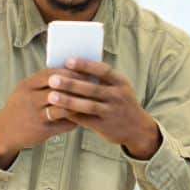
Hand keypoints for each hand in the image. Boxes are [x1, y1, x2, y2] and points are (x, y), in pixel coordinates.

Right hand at [0, 68, 83, 168]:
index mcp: (27, 85)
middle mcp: (30, 98)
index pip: (52, 74)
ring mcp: (35, 115)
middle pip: (58, 89)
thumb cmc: (21, 106)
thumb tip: (71, 72)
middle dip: (77, 87)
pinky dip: (74, 120)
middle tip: (92, 86)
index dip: (70, 72)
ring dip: (78, 104)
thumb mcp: (26, 90)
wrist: (5, 131)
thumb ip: (44, 82)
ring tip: (90, 102)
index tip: (84, 72)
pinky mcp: (40, 130)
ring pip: (62, 107)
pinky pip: (62, 123)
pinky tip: (83, 118)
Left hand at [46, 58, 161, 159]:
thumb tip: (74, 67)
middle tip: (52, 79)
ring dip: (68, 100)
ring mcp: (111, 112)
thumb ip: (102, 79)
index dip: (85, 65)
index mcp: (121, 82)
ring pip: (87, 105)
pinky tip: (58, 110)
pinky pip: (85, 119)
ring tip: (51, 96)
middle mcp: (117, 96)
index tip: (67, 61)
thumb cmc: (122, 102)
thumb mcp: (119, 88)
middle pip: (92, 88)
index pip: (103, 70)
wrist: (138, 128)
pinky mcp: (105, 126)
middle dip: (71, 83)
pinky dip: (71, 114)